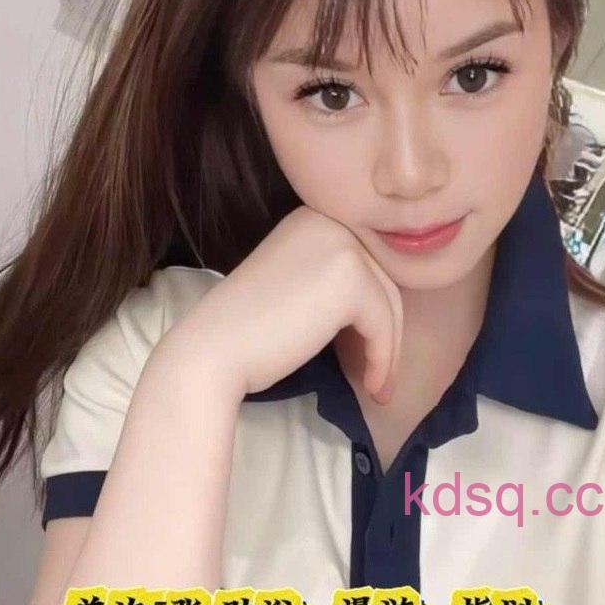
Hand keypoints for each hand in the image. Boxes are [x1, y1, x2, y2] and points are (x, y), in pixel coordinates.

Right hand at [170, 205, 402, 405]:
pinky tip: (372, 386)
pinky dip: (382, 359)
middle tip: (380, 376)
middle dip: (386, 334)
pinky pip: (384, 324)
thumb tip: (388, 305)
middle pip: (383, 281)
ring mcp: (342, 245)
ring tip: (377, 388)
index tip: (371, 353)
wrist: (215, 349)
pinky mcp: (350, 277)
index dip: (374, 312)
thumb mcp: (299, 285)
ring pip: (389, 303)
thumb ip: (335, 280)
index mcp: (315, 216)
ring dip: (387, 351)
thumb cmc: (249, 330)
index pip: (365, 264)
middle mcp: (331, 220)